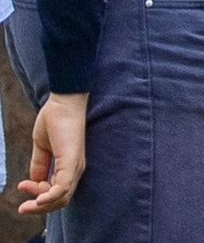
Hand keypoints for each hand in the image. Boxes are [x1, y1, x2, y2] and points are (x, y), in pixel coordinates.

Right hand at [18, 92, 87, 214]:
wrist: (62, 102)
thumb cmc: (55, 120)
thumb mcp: (42, 147)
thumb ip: (40, 164)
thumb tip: (34, 182)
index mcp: (68, 167)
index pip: (55, 192)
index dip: (36, 194)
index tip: (22, 186)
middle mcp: (75, 169)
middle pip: (60, 200)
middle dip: (39, 207)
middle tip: (22, 207)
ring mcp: (75, 167)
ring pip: (62, 198)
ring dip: (41, 205)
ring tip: (25, 205)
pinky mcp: (72, 162)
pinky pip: (63, 188)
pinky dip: (50, 198)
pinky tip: (38, 199)